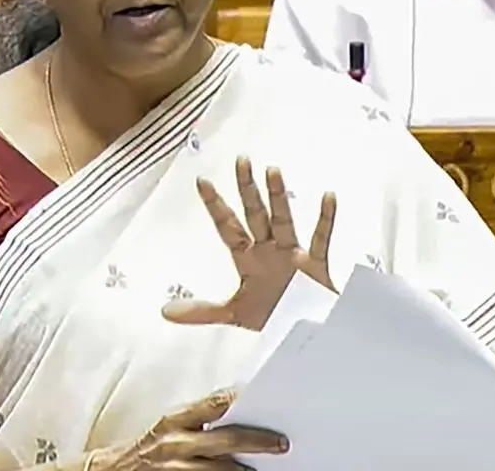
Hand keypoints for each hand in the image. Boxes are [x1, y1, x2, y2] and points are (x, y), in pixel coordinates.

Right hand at [89, 388, 286, 470]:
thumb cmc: (147, 448)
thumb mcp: (168, 427)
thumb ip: (196, 420)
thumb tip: (234, 409)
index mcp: (175, 420)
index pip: (211, 405)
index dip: (237, 399)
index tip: (262, 396)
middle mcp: (176, 443)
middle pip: (224, 441)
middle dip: (255, 442)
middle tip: (281, 444)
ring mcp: (177, 469)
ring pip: (219, 470)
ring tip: (262, 470)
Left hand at [163, 156, 336, 330]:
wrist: (307, 333)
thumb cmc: (275, 317)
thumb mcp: (235, 313)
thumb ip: (202, 310)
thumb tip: (166, 311)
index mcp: (249, 258)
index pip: (228, 226)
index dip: (215, 206)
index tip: (203, 181)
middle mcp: (269, 250)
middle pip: (255, 214)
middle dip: (246, 189)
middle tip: (240, 161)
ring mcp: (292, 255)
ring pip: (283, 220)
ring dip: (277, 197)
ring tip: (272, 171)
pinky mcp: (315, 265)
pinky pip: (320, 239)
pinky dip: (325, 219)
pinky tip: (327, 197)